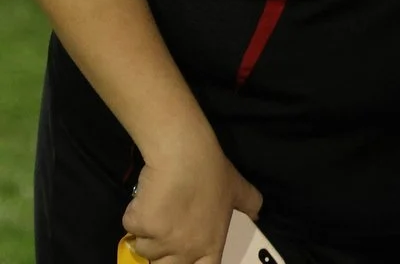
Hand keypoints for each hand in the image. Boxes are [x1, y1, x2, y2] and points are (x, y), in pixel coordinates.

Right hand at [121, 139, 261, 263]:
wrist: (185, 156)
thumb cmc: (212, 172)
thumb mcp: (238, 189)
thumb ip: (249, 204)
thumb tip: (257, 215)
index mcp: (211, 245)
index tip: (182, 257)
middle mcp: (187, 249)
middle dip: (162, 252)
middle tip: (167, 228)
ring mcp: (162, 241)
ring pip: (144, 248)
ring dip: (148, 231)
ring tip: (162, 204)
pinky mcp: (141, 227)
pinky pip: (132, 228)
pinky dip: (135, 215)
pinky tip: (150, 196)